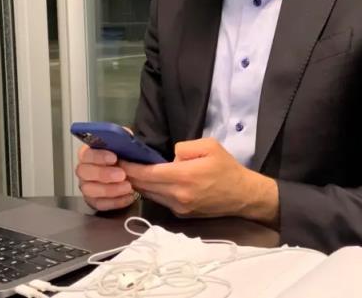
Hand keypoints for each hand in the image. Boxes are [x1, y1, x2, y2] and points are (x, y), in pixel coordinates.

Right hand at [75, 145, 137, 210]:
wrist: (131, 174)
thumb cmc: (124, 158)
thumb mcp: (125, 144)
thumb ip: (123, 139)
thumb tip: (125, 136)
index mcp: (89, 154)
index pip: (86, 153)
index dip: (98, 156)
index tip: (114, 157)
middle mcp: (84, 170)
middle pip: (84, 172)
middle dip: (103, 174)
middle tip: (121, 174)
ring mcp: (87, 186)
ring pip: (90, 190)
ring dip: (110, 189)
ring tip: (128, 187)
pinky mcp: (94, 201)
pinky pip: (100, 204)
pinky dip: (115, 202)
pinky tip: (128, 197)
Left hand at [120, 138, 278, 223]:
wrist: (243, 196)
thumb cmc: (227, 168)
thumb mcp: (209, 146)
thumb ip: (183, 147)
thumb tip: (168, 157)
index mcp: (183, 177)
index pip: (147, 174)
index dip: (129, 167)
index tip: (118, 158)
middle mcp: (177, 196)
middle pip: (143, 186)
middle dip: (128, 175)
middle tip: (117, 162)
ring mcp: (178, 208)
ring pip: (149, 195)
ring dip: (138, 184)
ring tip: (128, 171)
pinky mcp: (181, 214)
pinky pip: (160, 200)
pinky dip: (151, 190)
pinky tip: (148, 181)